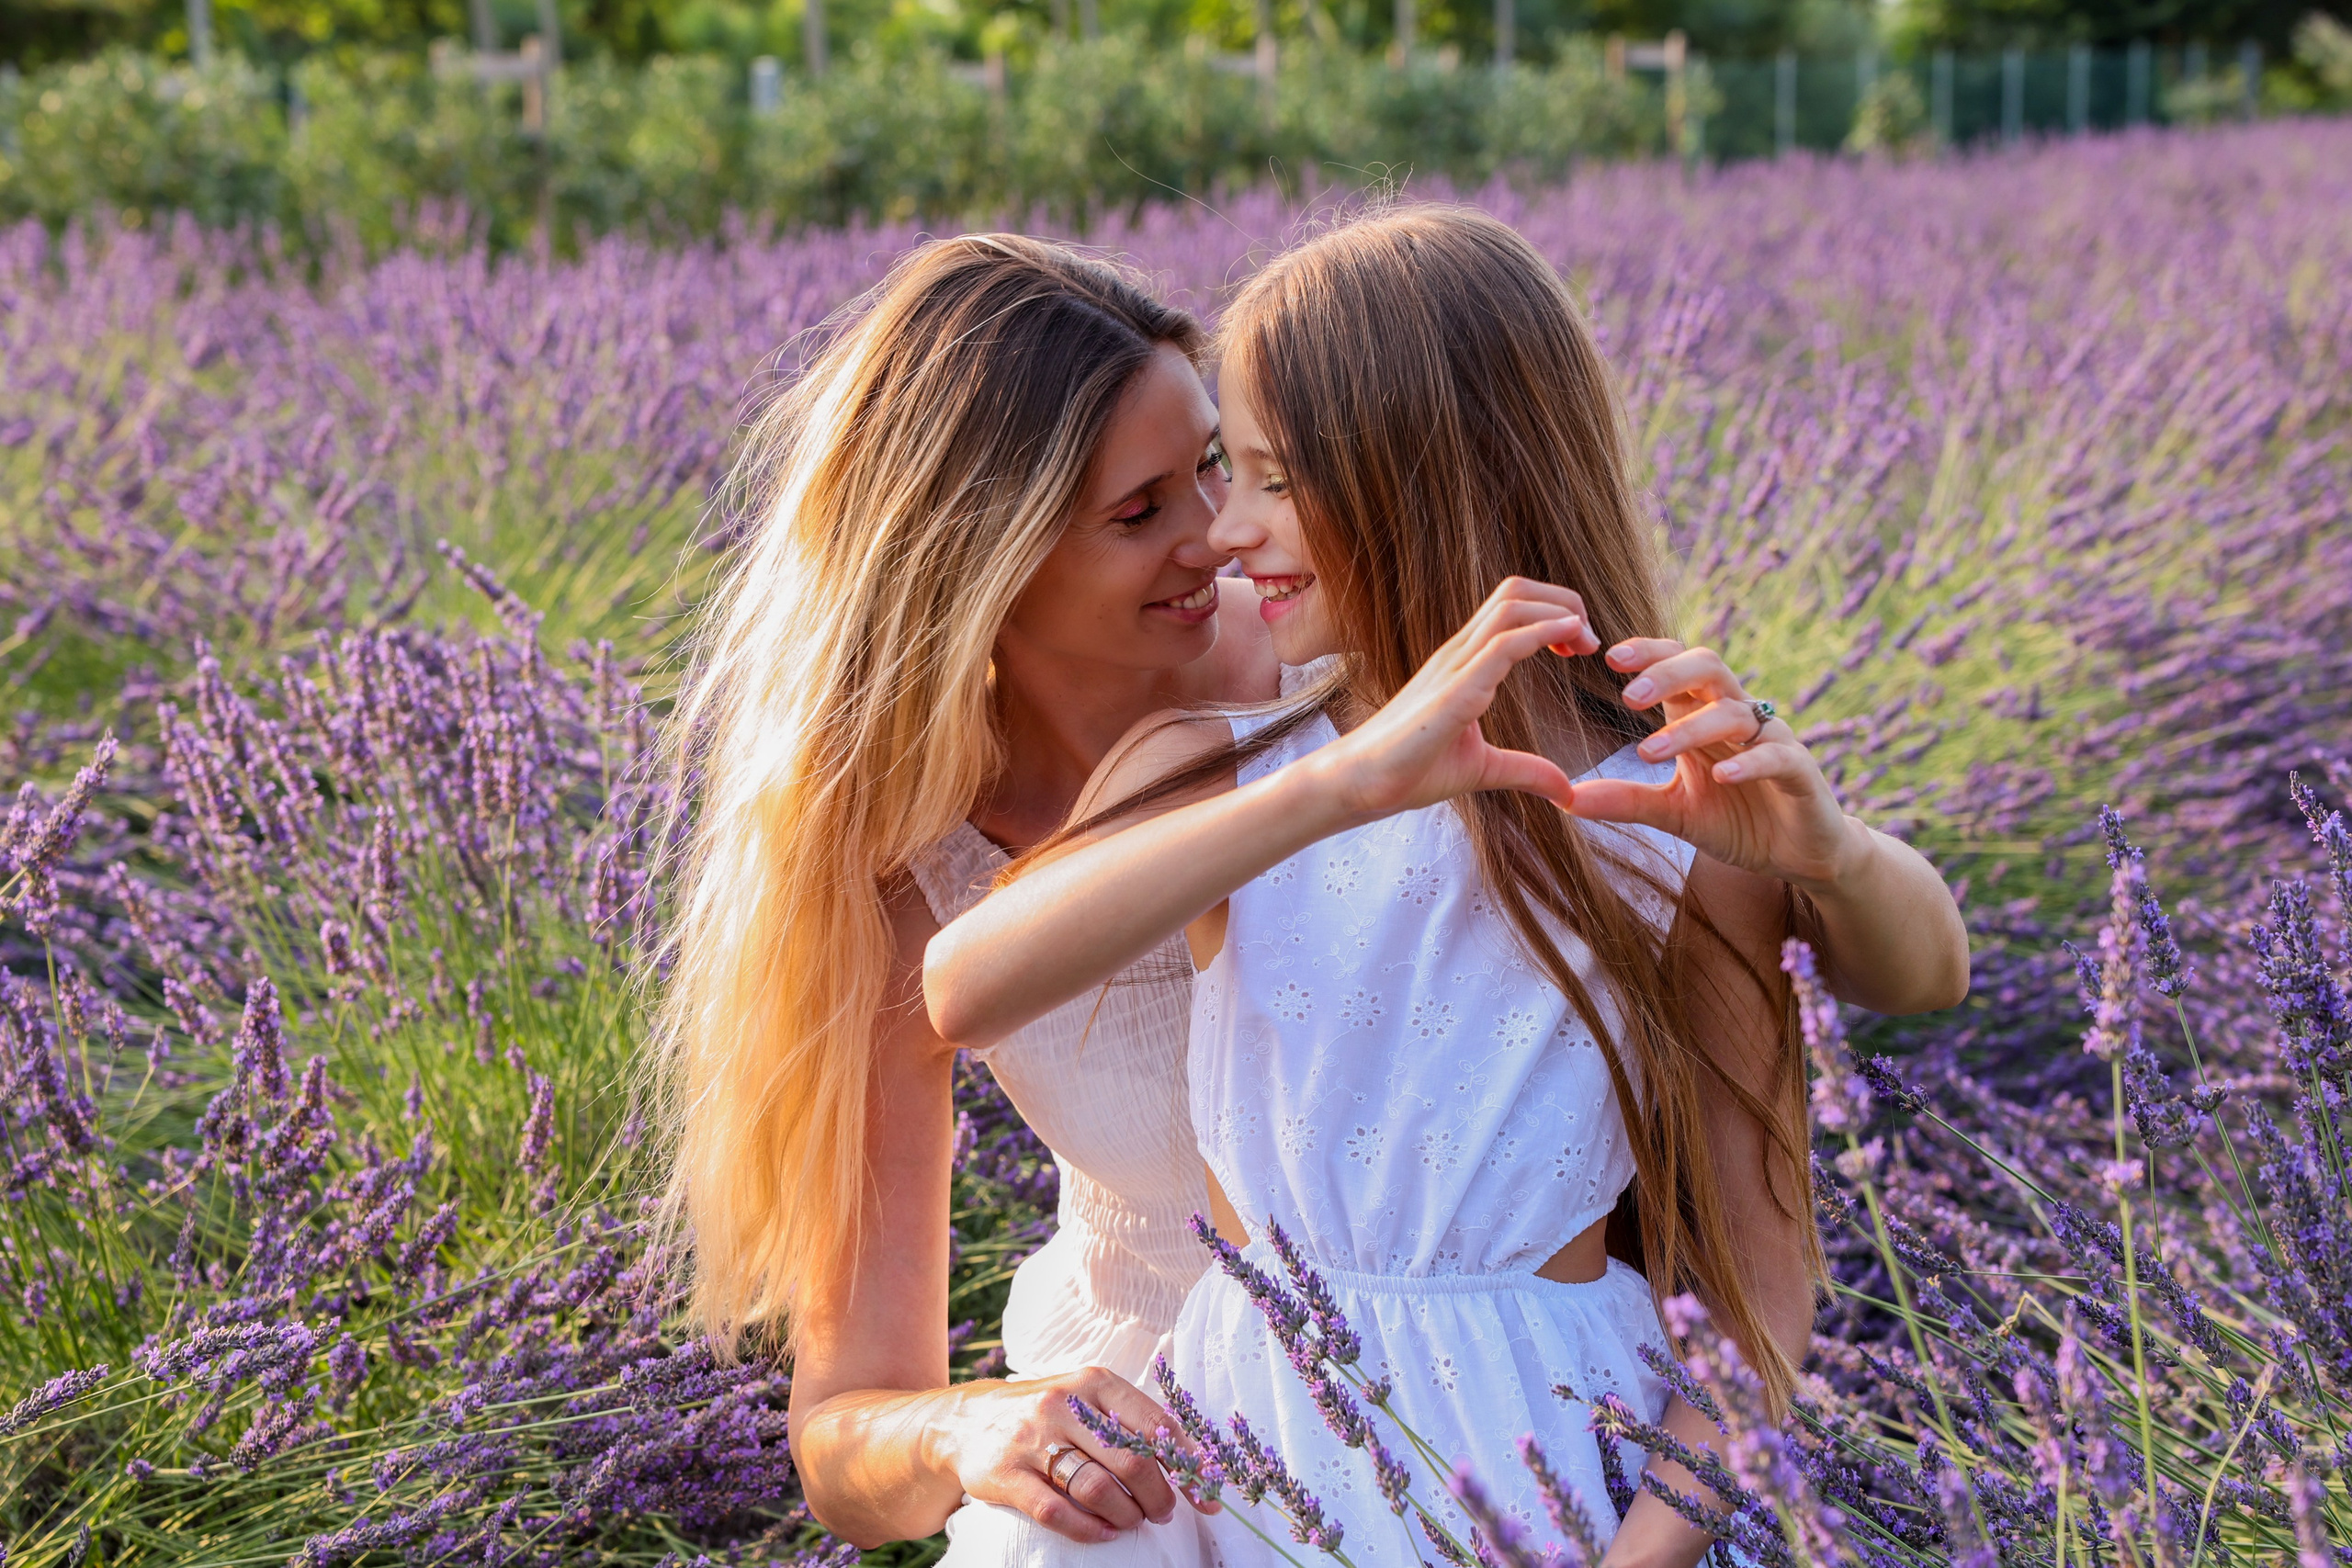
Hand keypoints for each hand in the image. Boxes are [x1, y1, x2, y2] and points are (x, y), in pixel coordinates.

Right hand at [937, 1366, 1212, 1540]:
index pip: (1154, 1424)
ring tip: (1133, 1521)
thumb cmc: (1046, 1411)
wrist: (965, 1419)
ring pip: (1097, 1489)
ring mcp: (1032, 1441)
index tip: (1206, 1494)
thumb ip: (1132, 1420)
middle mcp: (1062, 1406)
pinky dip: (1089, 1529)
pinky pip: (1057, 1512)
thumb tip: (1194, 1460)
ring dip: (1126, 1515)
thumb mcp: (1086, 1397)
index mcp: (1092, 1382)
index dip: (1187, 1464)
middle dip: (1159, 1497)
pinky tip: (1104, 1532)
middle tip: (1163, 1512)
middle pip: (1131, 1461)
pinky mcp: (1005, 1476)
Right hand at [1314, 577, 1598, 822]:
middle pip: (1517, 592)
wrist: (1362, 785)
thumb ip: (1525, 771)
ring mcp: (1454, 666)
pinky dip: (1543, 634)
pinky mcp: (1454, 690)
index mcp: (1464, 662)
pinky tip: (1568, 644)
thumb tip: (1566, 790)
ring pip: (1512, 606)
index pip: (1513, 607)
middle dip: (1564, 602)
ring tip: (1586, 642)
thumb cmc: (1410, 771)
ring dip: (1559, 614)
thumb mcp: (1483, 769)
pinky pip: (1503, 645)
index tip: (1581, 648)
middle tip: (1590, 640)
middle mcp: (1459, 653)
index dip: (1555, 614)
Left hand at [1566, 639, 1856, 890]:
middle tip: (1628, 698)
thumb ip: (1625, 800)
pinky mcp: (1802, 772)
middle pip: (1709, 668)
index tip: (1610, 657)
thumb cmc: (1736, 820)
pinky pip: (1778, 755)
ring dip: (1691, 729)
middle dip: (1668, 675)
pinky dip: (1750, 762)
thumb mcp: (1672, 812)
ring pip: (1735, 712)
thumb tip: (1565, 800)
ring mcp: (1773, 740)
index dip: (1650, 653)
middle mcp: (1739, 715)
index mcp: (1703, 714)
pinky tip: (1722, 775)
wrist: (1799, 854)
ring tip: (1650, 751)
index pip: (1678, 663)